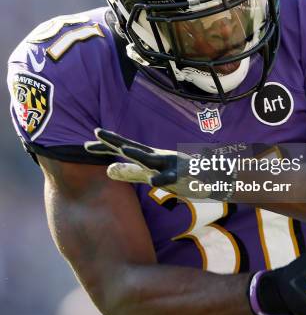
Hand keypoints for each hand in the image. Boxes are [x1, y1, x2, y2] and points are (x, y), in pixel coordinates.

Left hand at [84, 128, 204, 196]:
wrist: (210, 175)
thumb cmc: (178, 174)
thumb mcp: (151, 174)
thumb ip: (130, 172)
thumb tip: (106, 170)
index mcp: (149, 157)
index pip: (123, 150)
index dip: (106, 147)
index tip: (86, 145)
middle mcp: (158, 157)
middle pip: (133, 148)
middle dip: (116, 141)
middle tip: (98, 133)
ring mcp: (171, 164)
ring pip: (152, 159)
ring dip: (138, 154)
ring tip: (124, 150)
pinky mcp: (184, 175)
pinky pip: (173, 177)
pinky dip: (164, 177)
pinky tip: (154, 181)